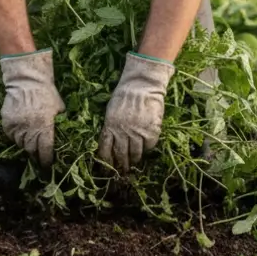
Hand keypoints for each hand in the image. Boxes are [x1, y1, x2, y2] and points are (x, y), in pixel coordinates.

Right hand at [0, 49, 63, 165]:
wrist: (27, 81)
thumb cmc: (47, 94)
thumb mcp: (59, 110)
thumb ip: (58, 125)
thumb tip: (61, 141)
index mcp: (45, 127)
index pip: (45, 151)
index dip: (47, 160)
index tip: (48, 164)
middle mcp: (29, 129)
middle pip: (31, 150)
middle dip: (36, 155)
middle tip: (39, 156)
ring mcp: (17, 126)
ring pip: (20, 144)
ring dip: (26, 145)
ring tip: (30, 142)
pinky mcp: (7, 122)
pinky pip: (11, 136)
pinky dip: (16, 137)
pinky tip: (21, 133)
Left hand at [98, 52, 175, 170]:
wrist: (142, 84)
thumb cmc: (125, 95)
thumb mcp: (111, 110)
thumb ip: (111, 126)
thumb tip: (112, 142)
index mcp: (109, 126)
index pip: (105, 149)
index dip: (106, 161)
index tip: (106, 168)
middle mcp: (122, 131)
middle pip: (120, 155)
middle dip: (121, 165)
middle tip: (123, 171)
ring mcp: (137, 132)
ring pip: (135, 153)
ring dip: (134, 160)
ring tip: (134, 163)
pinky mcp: (151, 131)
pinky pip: (149, 146)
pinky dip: (147, 148)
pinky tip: (146, 148)